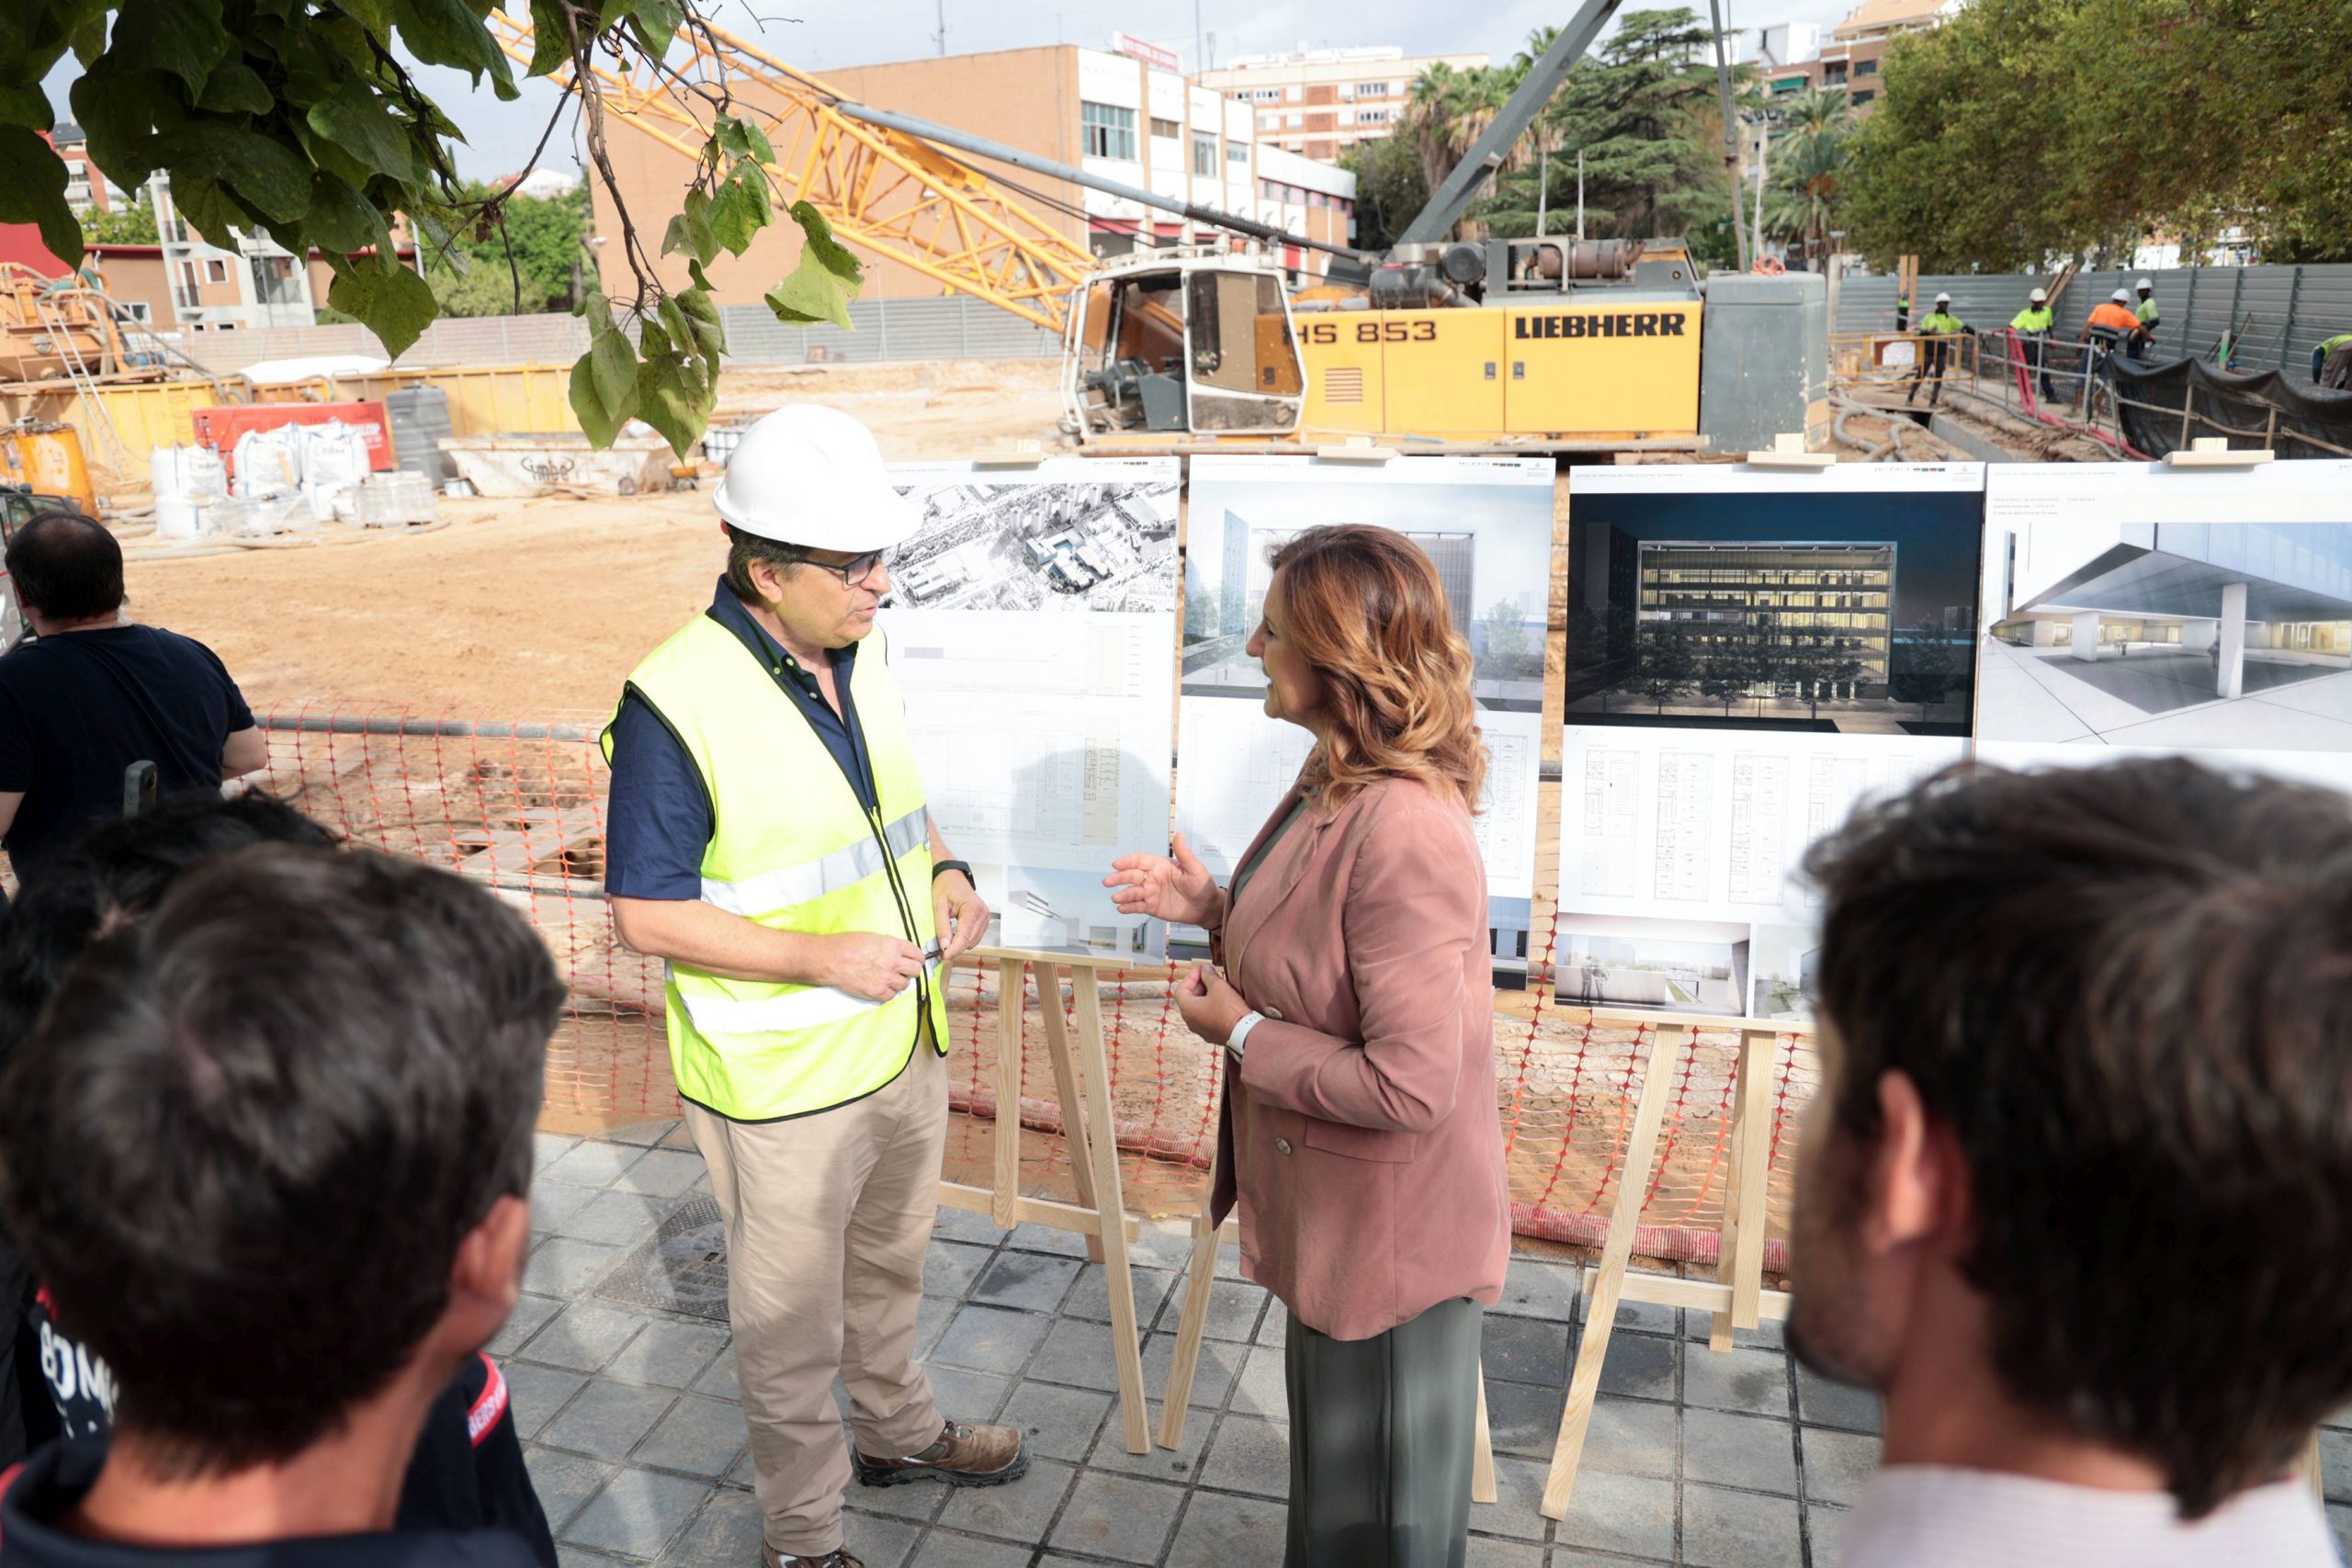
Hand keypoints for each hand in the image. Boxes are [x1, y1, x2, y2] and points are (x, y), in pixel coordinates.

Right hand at [822, 932, 926, 1002]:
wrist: (831, 959)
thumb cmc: (847, 945)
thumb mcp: (873, 938)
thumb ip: (889, 946)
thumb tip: (898, 953)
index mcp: (893, 945)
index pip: (917, 954)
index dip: (917, 958)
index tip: (915, 961)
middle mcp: (894, 962)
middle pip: (915, 970)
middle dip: (911, 971)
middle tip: (904, 971)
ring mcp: (887, 978)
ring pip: (905, 984)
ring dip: (898, 982)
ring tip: (888, 979)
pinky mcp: (877, 992)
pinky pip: (892, 995)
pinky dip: (888, 992)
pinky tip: (880, 986)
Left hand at [934, 871, 989, 962]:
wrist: (952, 876)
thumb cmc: (945, 886)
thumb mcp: (938, 906)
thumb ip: (942, 927)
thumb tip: (945, 945)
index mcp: (972, 908)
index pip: (964, 936)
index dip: (954, 949)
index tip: (944, 956)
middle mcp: (982, 913)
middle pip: (970, 941)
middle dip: (956, 948)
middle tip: (941, 952)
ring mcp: (985, 917)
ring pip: (973, 941)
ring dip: (960, 945)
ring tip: (946, 942)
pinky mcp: (983, 920)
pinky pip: (974, 937)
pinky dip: (964, 940)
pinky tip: (954, 936)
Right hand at [1104, 833, 1218, 926]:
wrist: (1205, 908)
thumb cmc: (1202, 885)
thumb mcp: (1195, 869)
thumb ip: (1184, 854)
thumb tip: (1179, 835)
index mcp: (1160, 865)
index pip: (1140, 860)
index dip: (1128, 861)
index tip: (1117, 864)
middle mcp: (1152, 878)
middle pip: (1132, 875)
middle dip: (1119, 878)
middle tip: (1108, 881)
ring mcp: (1151, 892)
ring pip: (1133, 891)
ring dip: (1123, 894)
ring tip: (1115, 898)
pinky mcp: (1151, 906)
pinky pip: (1137, 906)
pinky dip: (1128, 907)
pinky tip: (1121, 908)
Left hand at [1173, 961, 1249, 1046]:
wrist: (1244, 1032)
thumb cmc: (1229, 1011)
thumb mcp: (1219, 986)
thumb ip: (1209, 975)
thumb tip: (1205, 969)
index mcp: (1187, 1009)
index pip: (1181, 988)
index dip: (1191, 976)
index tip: (1202, 969)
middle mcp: (1190, 1021)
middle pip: (1188, 998)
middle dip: (1198, 984)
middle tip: (1210, 975)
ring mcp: (1199, 1029)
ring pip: (1197, 1008)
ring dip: (1205, 995)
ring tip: (1217, 986)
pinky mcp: (1210, 1033)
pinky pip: (1206, 1017)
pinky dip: (1210, 1006)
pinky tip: (1221, 1000)